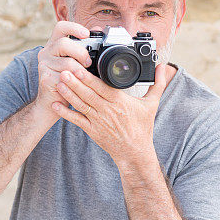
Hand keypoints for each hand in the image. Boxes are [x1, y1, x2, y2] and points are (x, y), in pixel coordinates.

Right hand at [33, 21, 92, 117]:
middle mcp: (46, 52)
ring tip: (84, 76)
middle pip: (63, 43)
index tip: (86, 34)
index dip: (74, 27)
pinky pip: (65, 77)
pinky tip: (78, 84)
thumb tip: (98, 28)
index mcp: (54, 44)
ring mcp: (44, 65)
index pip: (61, 27)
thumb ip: (85, 46)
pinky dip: (76, 81)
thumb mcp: (77, 60)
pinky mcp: (45, 78)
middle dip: (81, 52)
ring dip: (80, 70)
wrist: (54, 102)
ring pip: (67, 62)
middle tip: (88, 62)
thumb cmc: (68, 80)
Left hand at [51, 62, 168, 168]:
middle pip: (89, 94)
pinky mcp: (92, 130)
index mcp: (120, 102)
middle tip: (63, 70)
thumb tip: (164, 67)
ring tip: (58, 81)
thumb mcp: (152, 104)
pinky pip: (76, 120)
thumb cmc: (142, 128)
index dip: (90, 78)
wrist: (135, 152)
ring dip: (68, 93)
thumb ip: (158, 84)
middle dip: (75, 82)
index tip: (79, 67)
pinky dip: (65, 113)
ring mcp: (98, 121)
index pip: (102, 87)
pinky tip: (55, 104)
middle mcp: (108, 111)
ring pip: (81, 104)